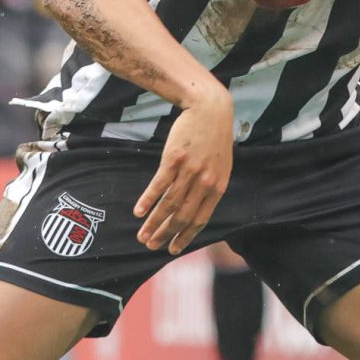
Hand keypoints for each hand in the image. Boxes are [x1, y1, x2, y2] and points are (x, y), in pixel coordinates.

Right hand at [135, 85, 233, 252]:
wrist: (210, 109)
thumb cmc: (214, 138)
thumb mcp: (221, 165)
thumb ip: (211, 186)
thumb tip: (199, 205)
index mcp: (218, 187)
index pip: (200, 219)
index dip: (185, 237)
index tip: (173, 249)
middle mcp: (204, 183)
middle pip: (182, 216)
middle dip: (165, 234)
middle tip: (151, 246)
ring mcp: (189, 172)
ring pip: (169, 204)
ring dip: (154, 223)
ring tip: (142, 236)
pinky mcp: (174, 159)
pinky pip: (159, 185)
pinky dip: (148, 200)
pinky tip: (139, 212)